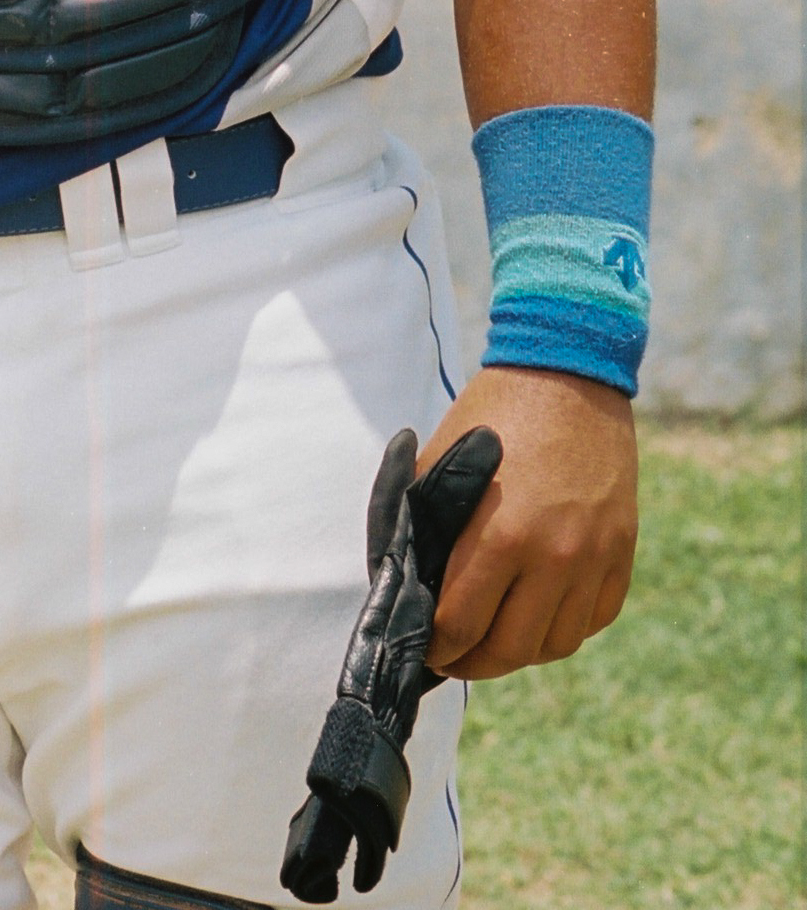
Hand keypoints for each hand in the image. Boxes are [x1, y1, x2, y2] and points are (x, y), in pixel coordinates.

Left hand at [417, 364, 636, 679]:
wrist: (567, 374)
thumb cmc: (491, 416)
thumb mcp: (439, 465)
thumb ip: (425, 527)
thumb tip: (413, 586)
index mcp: (499, 535)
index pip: (461, 626)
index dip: (438, 647)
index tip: (428, 649)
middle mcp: (553, 557)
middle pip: (511, 651)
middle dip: (474, 662)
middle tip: (456, 657)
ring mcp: (594, 558)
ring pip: (556, 645)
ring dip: (521, 652)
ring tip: (496, 638)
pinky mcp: (621, 551)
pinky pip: (594, 618)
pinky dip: (565, 627)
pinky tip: (540, 614)